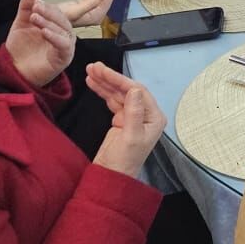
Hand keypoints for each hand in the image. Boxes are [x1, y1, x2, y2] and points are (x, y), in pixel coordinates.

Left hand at [3, 0, 75, 88]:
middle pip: (62, 19)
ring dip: (49, 23)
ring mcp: (65, 46)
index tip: (35, 2)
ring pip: (63, 30)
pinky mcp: (64, 57)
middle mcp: (63, 34)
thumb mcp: (21, 24)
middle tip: (36, 7)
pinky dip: (54, 37)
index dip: (47, 6)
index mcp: (55, 25)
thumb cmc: (21, 49)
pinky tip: (44, 32)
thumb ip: (26, 7)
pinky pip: (63, 44)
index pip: (56, 12)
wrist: (15, 70)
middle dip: (48, 12)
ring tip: (35, 18)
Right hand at [86, 63, 165, 177]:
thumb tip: (135, 90)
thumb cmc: (125, 161)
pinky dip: (102, 91)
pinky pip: (112, 100)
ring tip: (90, 70)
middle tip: (94, 67)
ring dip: (104, 82)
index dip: (121, 80)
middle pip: (128, 90)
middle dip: (111, 78)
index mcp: (154, 118)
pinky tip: (92, 82)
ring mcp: (133, 116)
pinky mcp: (121, 119)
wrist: (111, 176)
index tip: (105, 71)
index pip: (138, 92)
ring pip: (118, 93)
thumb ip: (134, 113)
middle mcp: (146, 114)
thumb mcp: (130, 137)